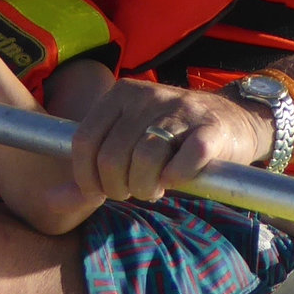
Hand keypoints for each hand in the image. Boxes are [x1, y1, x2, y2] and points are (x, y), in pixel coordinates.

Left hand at [68, 78, 272, 202]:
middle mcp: (148, 96)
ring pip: (145, 159)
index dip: (86, 176)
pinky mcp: (210, 129)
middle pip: (113, 156)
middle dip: (118, 187)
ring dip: (145, 187)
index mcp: (121, 94)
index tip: (99, 192)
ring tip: (153, 188)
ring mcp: (180, 110)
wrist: (234, 119)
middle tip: (132, 191)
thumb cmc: (172, 135)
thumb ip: (97, 160)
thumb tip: (58, 199)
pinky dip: (176, 178)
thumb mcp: (131, 133)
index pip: (84, 140)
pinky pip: (184, 161)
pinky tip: (175, 179)